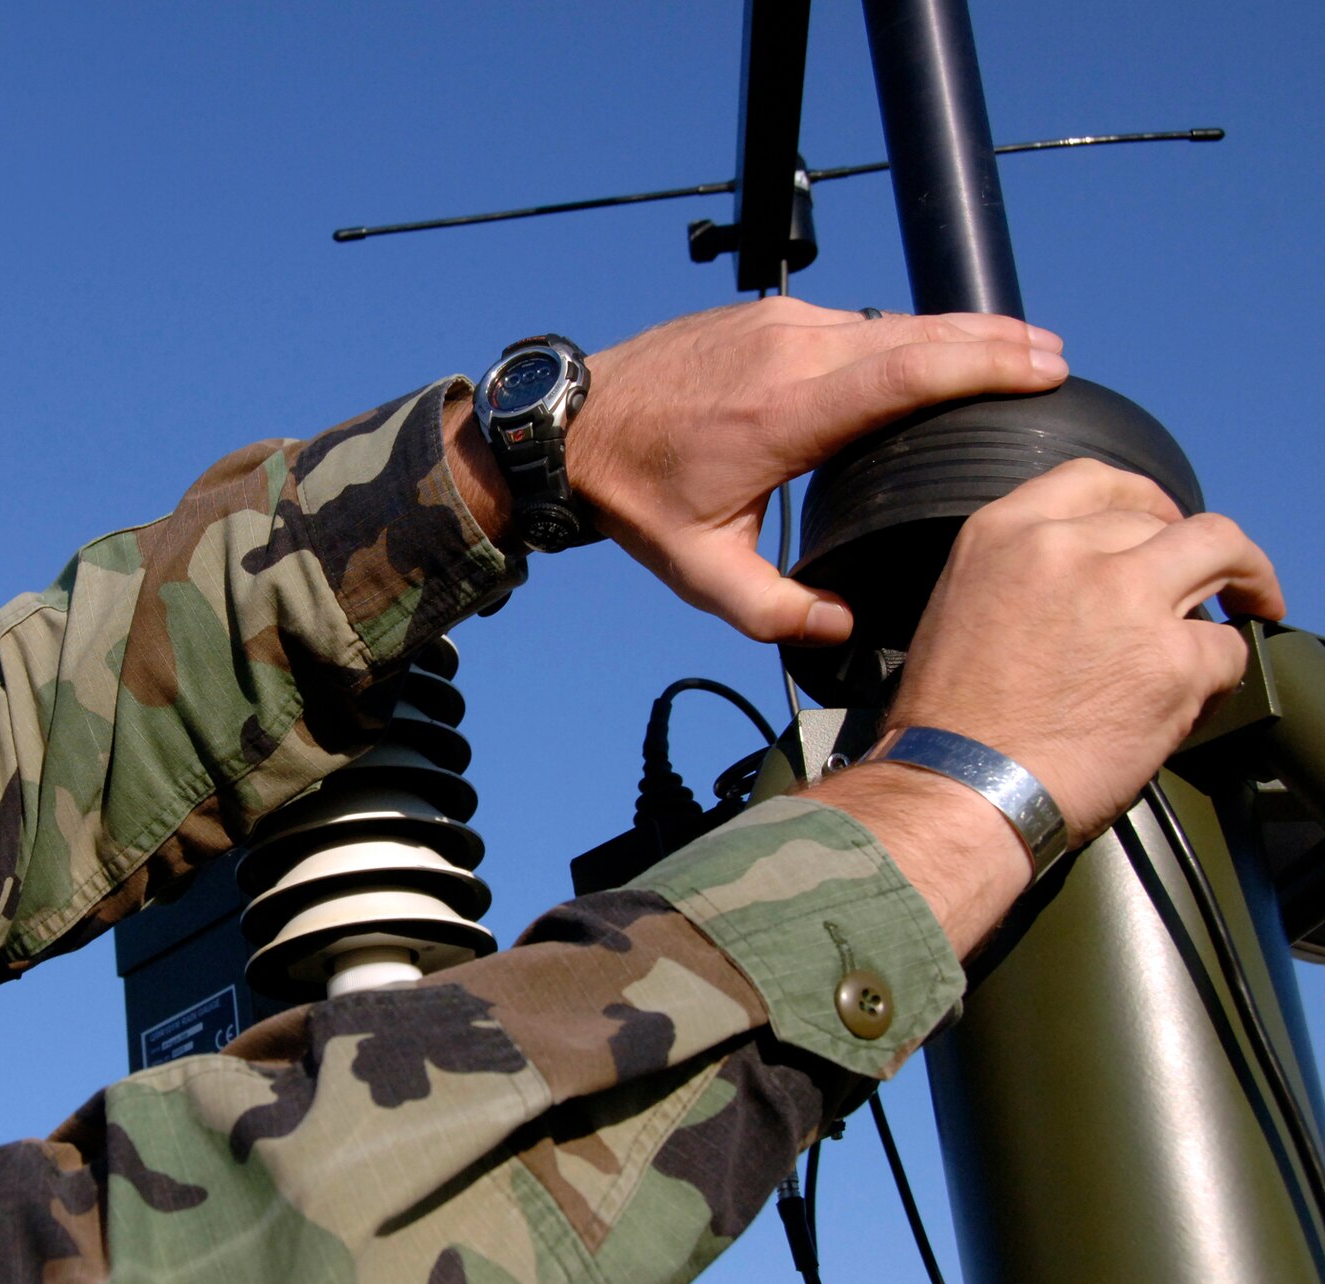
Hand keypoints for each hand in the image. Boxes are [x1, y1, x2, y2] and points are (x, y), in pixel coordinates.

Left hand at [566, 298, 1067, 642]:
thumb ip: (778, 611)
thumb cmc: (634, 498)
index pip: (910, 371)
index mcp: (786, 414)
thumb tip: (846, 629)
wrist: (567, 427)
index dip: (986, 364)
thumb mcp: (702, 573)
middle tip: (1056, 359)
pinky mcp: (766, 315)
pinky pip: (852, 321)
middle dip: (995, 341)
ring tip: (1012, 353)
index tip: (1047, 369)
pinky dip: (902, 333)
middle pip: (918, 334)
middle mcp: (789, 353)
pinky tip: (931, 352)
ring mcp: (778, 325)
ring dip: (952, 334)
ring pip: (888, 321)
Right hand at [887, 460, 1283, 846]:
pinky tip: (1189, 701)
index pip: (1094, 479)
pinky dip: (1216, 676)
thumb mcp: (961, 609)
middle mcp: (1066, 548)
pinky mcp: (1172, 658)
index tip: (1161, 521)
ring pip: (1222, 551)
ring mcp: (1125, 597)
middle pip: (1165, 520)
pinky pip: (1226, 649)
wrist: (958, 787)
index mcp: (1004, 534)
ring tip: (1254, 605)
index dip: (1143, 498)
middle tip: (1212, 579)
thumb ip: (1023, 576)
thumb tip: (1086, 585)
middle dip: (1195, 548)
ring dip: (1245, 578)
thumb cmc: (948, 723)